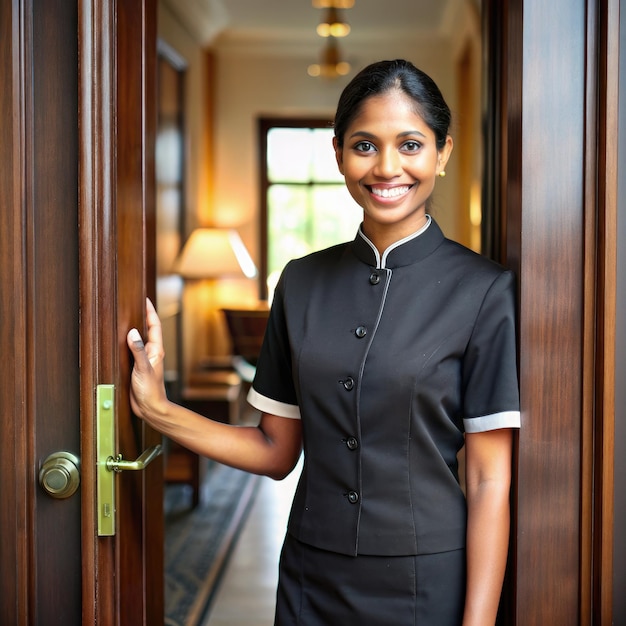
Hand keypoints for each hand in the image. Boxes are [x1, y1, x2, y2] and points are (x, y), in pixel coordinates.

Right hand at [126, 298, 167, 419]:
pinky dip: (128, 343)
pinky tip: (121, 342)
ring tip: (128, 318)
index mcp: (156, 350)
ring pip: (141, 340)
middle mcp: (152, 353)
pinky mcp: (138, 367)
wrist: (150, 408)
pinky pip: (133, 350)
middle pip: (148, 330)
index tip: (145, 300)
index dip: (150, 312)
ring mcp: (145, 360)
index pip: (154, 326)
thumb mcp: (143, 368)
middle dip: (143, 317)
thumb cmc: (151, 390)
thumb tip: (133, 332)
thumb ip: (138, 350)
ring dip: (136, 329)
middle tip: (136, 304)